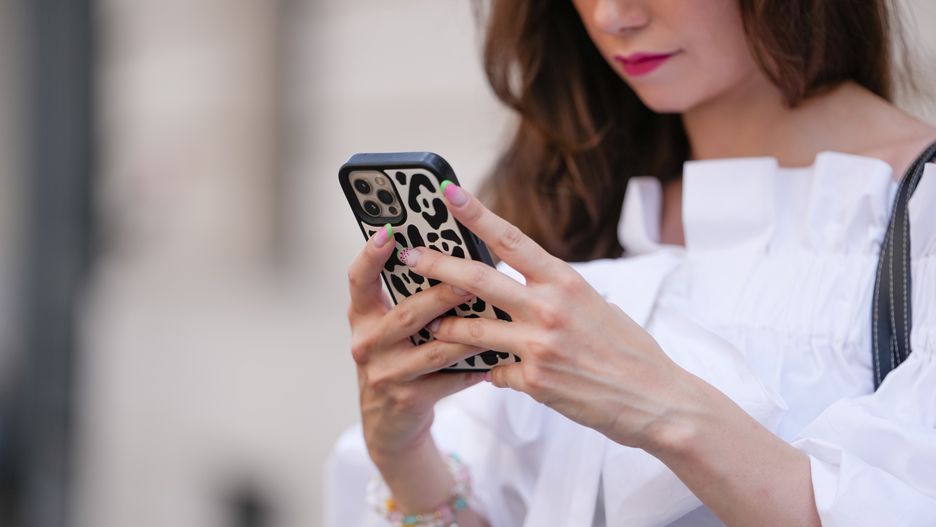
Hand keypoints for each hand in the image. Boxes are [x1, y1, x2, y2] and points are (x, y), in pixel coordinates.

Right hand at [345, 224, 486, 463]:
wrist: (389, 421)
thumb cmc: (399, 356)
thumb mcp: (391, 326)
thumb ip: (409, 295)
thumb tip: (454, 254)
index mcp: (362, 316)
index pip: (359, 279)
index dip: (370, 255)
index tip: (388, 231)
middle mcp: (367, 343)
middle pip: (406, 313)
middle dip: (440, 295)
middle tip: (470, 280)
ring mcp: (386, 374)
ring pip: (434, 349)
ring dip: (468, 332)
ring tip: (495, 315)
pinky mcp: (409, 399)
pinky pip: (451, 378)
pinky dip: (476, 366)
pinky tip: (498, 356)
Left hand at [397, 182, 694, 448]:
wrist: (657, 400)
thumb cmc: (630, 351)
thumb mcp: (594, 306)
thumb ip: (554, 294)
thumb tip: (520, 287)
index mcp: (566, 282)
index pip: (512, 239)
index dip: (476, 214)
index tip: (448, 193)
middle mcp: (550, 308)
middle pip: (478, 280)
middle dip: (437, 266)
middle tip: (409, 258)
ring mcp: (540, 346)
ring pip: (472, 331)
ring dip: (445, 329)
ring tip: (429, 327)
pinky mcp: (535, 382)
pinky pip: (496, 372)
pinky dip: (492, 371)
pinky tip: (495, 374)